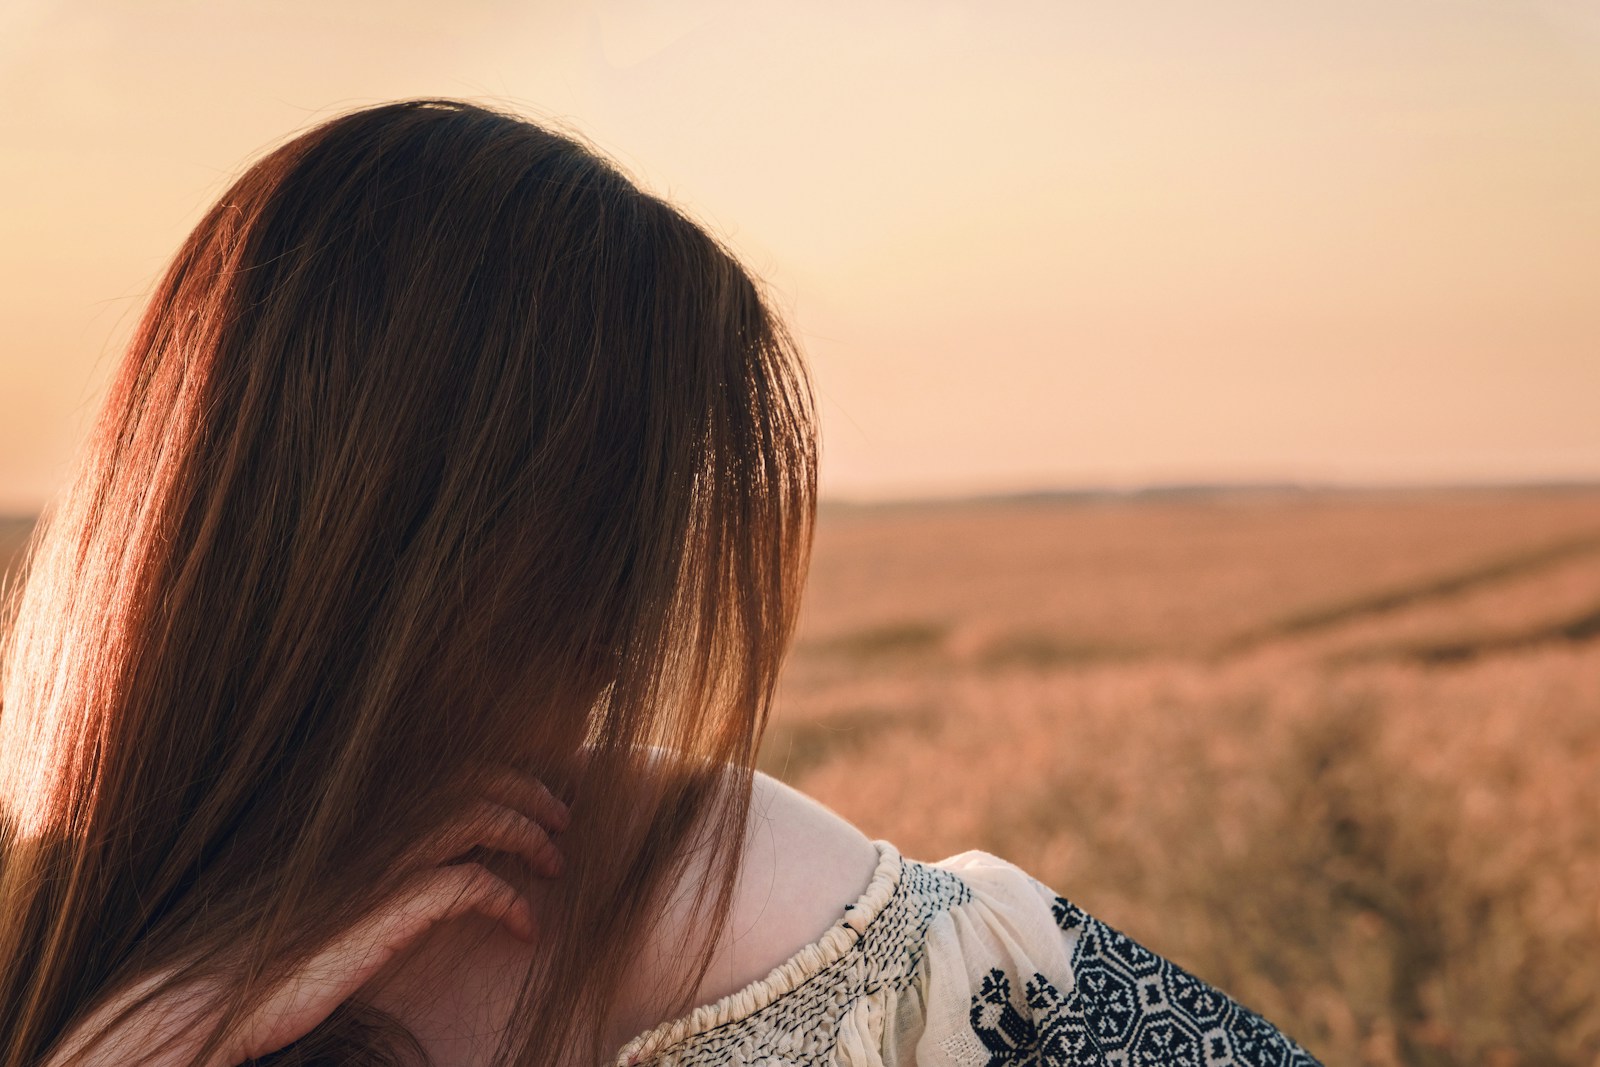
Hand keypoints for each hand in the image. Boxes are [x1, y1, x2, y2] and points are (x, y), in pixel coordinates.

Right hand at [47, 770, 570, 1066]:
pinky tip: (524, 926)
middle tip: (561, 820)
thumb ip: (359, 862)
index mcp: (352, 817)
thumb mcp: (314, 888)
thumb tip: (411, 859)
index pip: (441, 766)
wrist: (194, 999)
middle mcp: (365, 830)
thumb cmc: (250, 953)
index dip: (497, 772)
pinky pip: (469, 886)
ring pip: (478, 818)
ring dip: (529, 834)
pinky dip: (508, 899)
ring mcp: (373, 868)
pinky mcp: (379, 915)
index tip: (531, 795)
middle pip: (472, 778)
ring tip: (554, 862)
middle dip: (529, 791)